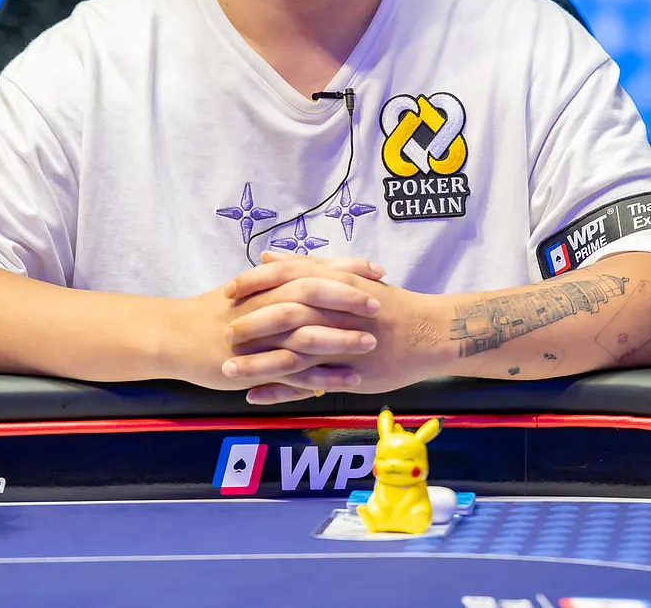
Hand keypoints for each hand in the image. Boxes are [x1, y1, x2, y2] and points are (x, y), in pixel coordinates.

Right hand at [167, 260, 382, 392]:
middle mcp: (264, 304)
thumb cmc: (215, 311)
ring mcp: (260, 337)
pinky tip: (348, 380)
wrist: (176, 337)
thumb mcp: (248, 287)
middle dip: (347, 298)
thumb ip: (280, 276)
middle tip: (378, 303)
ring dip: (341, 337)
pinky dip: (323, 375)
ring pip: (305, 333)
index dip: (347, 268)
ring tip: (370, 342)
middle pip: (311, 294)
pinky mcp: (255, 366)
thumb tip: (314, 266)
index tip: (377, 269)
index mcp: (266, 283)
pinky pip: (294, 371)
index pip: (313, 268)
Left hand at [225, 255, 451, 404]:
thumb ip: (306, 266)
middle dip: (249, 325)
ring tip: (227, 372)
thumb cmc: (386, 303)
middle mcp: (333, 311)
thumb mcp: (347, 277)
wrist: (428, 332)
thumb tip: (267, 255)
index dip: (253, 285)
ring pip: (289, 353)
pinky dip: (279, 390)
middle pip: (282, 316)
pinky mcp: (345, 372)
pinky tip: (254, 396)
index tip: (227, 291)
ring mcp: (338, 343)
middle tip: (223, 333)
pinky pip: (306, 383)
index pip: (284, 279)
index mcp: (332, 284)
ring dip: (256, 363)